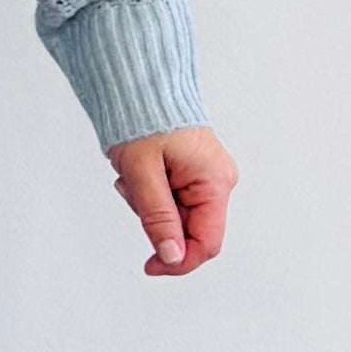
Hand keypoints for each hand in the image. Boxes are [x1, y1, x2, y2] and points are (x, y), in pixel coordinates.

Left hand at [109, 126, 235, 277]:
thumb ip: (158, 217)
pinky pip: (171, 201)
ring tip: (134, 176)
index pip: (207, 242)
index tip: (150, 266)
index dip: (179, 261)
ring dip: (149, 206)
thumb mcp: (143, 173)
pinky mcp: (192, 174)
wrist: (140, 85)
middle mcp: (217, 182)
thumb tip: (172, 257)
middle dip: (156, 222)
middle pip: (189, 230)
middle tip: (133, 191)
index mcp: (214, 182)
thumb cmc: (143, 118)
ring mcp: (206, 178)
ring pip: (176, 217)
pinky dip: (150, 195)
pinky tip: (140, 172)